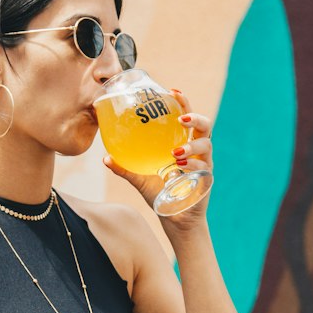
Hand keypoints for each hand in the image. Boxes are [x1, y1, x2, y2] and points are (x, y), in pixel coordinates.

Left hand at [104, 89, 212, 229]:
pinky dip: (193, 165)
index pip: (186, 118)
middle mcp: (197, 151)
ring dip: (192, 145)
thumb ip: (126, 167)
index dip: (183, 103)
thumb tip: (105, 157)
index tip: (173, 91)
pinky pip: (204, 168)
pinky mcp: (207, 180)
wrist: (176, 220)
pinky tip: (181, 167)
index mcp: (183, 144)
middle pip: (204, 126)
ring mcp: (204, 165)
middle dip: (195, 118)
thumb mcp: (140, 180)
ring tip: (175, 151)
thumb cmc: (161, 195)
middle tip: (181, 118)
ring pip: (206, 145)